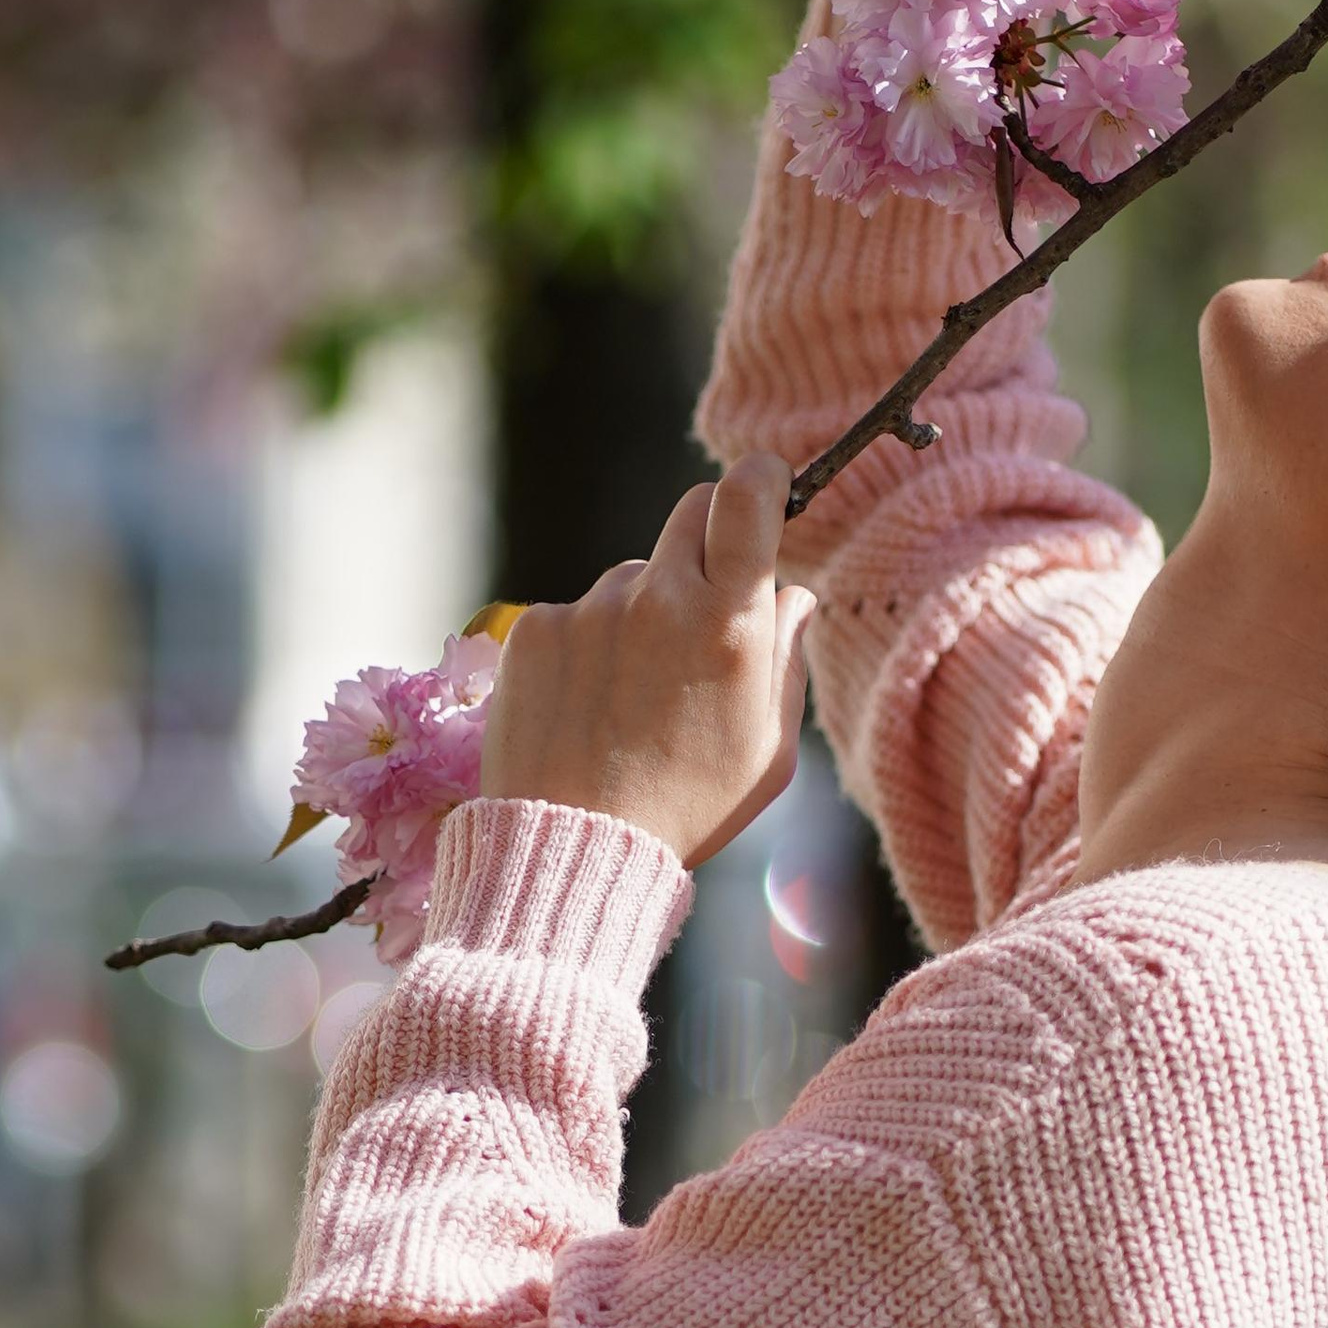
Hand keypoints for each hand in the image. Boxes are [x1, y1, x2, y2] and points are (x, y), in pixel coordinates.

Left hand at [479, 458, 815, 868]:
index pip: (746, 499)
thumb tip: (791, 595)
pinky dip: (589, 647)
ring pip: (633, 576)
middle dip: (709, 541)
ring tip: (634, 697)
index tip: (767, 483)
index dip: (762, 477)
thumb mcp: (770, 750)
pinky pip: (578, 614)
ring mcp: (589, 610)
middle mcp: (657, 600)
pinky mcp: (536, 630)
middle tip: (706, 607)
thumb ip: (786, 659)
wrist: (571, 850)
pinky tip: (589, 707)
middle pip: (691, 513)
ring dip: (644, 611)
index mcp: (727, 625)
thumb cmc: (689, 808)